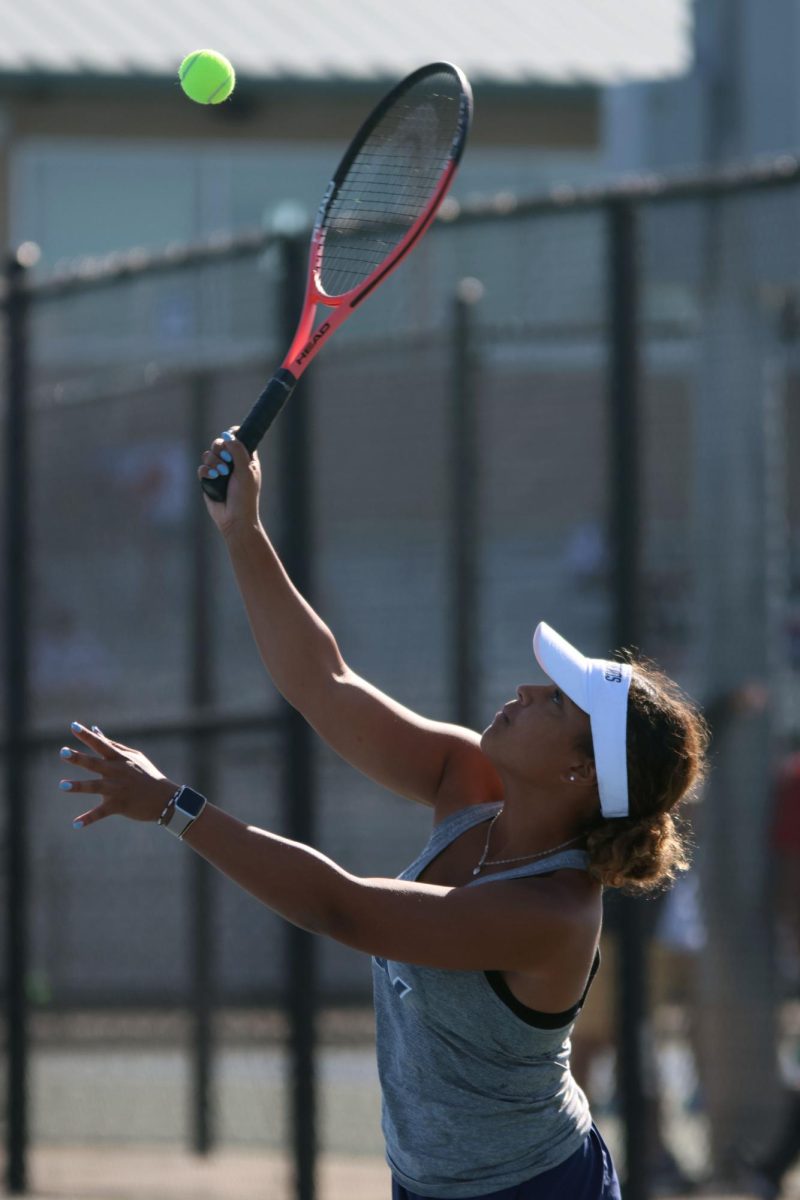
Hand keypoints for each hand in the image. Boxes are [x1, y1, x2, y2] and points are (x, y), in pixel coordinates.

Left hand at [59, 723, 177, 829]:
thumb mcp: (133, 757)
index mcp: (119, 759)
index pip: (101, 744)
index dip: (87, 735)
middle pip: (94, 763)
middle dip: (78, 758)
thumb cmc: (147, 774)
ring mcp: (117, 789)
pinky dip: (89, 819)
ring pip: (95, 786)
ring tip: (62, 785)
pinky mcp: (119, 805)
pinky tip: (75, 824)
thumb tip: (95, 729)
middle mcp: (117, 772)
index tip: (73, 726)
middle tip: (63, 752)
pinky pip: (101, 812)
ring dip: (79, 786)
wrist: (164, 798)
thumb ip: (112, 744)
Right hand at [198, 427, 261, 536]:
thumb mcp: (245, 472)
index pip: (239, 438)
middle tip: (225, 459)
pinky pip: (202, 467)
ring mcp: (219, 470)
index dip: (233, 434)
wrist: (234, 519)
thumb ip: (238, 452)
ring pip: (209, 454)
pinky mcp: (209, 479)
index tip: (230, 435)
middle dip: (219, 448)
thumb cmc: (245, 497)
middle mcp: (232, 462)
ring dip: (213, 461)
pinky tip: (212, 477)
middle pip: (220, 443)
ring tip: (220, 473)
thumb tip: (228, 436)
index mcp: (246, 458)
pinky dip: (206, 471)